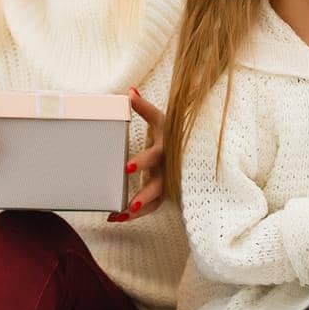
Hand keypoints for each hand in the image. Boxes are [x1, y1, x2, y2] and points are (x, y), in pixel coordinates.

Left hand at [113, 88, 164, 222]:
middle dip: (145, 195)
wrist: (193, 148)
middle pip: (158, 185)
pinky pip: (151, 206)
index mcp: (166, 150)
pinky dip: (134, 214)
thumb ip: (144, 107)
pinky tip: (115, 218)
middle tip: (130, 205)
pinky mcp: (164, 192)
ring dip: (139, 210)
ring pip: (156, 200)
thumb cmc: (172, 133)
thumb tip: (130, 91)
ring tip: (120, 216)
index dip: (143, 161)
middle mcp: (168, 168)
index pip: (155, 155)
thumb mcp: (162, 119)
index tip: (127, 168)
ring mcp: (167, 182)